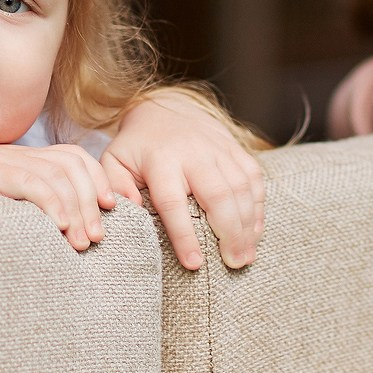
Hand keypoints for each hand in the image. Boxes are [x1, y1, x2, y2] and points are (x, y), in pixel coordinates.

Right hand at [0, 144, 116, 251]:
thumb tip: (58, 237)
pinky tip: (59, 229)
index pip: (74, 158)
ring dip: (77, 209)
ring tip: (81, 243)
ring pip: (59, 174)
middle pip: (74, 165)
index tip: (110, 212)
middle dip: (92, 201)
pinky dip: (52, 206)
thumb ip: (23, 211)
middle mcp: (16, 154)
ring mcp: (2, 159)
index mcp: (21, 159)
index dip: (98, 181)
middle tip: (97, 237)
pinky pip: (32, 183)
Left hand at [102, 89, 264, 270]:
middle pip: (218, 196)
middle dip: (230, 233)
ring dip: (248, 225)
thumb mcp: (114, 162)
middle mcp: (193, 153)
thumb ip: (115, 187)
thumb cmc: (137, 147)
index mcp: (161, 160)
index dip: (184, 235)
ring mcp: (218, 149)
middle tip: (234, 265)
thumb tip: (130, 211)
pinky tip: (255, 231)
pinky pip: (254, 177)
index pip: (173, 202)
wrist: (163, 107)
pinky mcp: (235, 148)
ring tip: (245, 256)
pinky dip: (258, 206)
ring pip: (241, 188)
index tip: (194, 264)